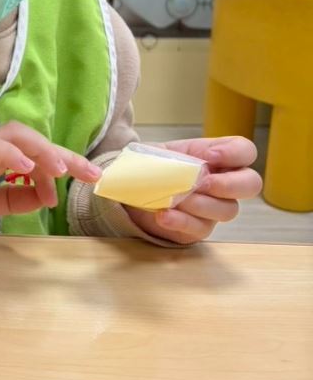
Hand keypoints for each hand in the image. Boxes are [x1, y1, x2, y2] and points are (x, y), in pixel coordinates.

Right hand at [0, 122, 102, 235]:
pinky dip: (12, 155)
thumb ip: (15, 198)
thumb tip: (46, 194)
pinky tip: (29, 169)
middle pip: (31, 139)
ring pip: (15, 136)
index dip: (61, 163)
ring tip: (62, 170)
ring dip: (43, 151)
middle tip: (90, 173)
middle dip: (64, 154)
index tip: (85, 179)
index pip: (34, 152)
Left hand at [126, 136, 261, 244]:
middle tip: (203, 183)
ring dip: (202, 203)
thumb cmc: (148, 167)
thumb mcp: (151, 152)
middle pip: (251, 184)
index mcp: (215, 156)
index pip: (245, 151)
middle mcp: (222, 182)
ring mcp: (213, 208)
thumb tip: (130, 168)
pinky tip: (163, 215)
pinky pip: (200, 228)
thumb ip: (154, 154)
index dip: (234, 153)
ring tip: (176, 198)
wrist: (129, 191)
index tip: (208, 157)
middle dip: (230, 184)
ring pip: (228, 210)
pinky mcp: (198, 228)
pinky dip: (181, 221)